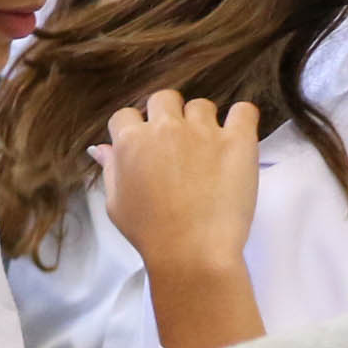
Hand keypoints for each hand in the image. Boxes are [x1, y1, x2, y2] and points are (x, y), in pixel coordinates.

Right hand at [97, 89, 260, 283]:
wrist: (191, 250)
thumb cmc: (149, 232)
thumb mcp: (116, 203)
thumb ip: (110, 169)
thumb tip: (102, 148)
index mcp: (131, 142)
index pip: (125, 115)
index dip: (133, 128)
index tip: (143, 144)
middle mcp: (166, 128)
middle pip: (164, 98)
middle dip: (167, 114)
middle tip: (175, 140)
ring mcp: (204, 131)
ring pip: (201, 105)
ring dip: (201, 120)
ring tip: (207, 146)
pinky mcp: (238, 140)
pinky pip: (244, 110)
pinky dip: (241, 118)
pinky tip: (236, 136)